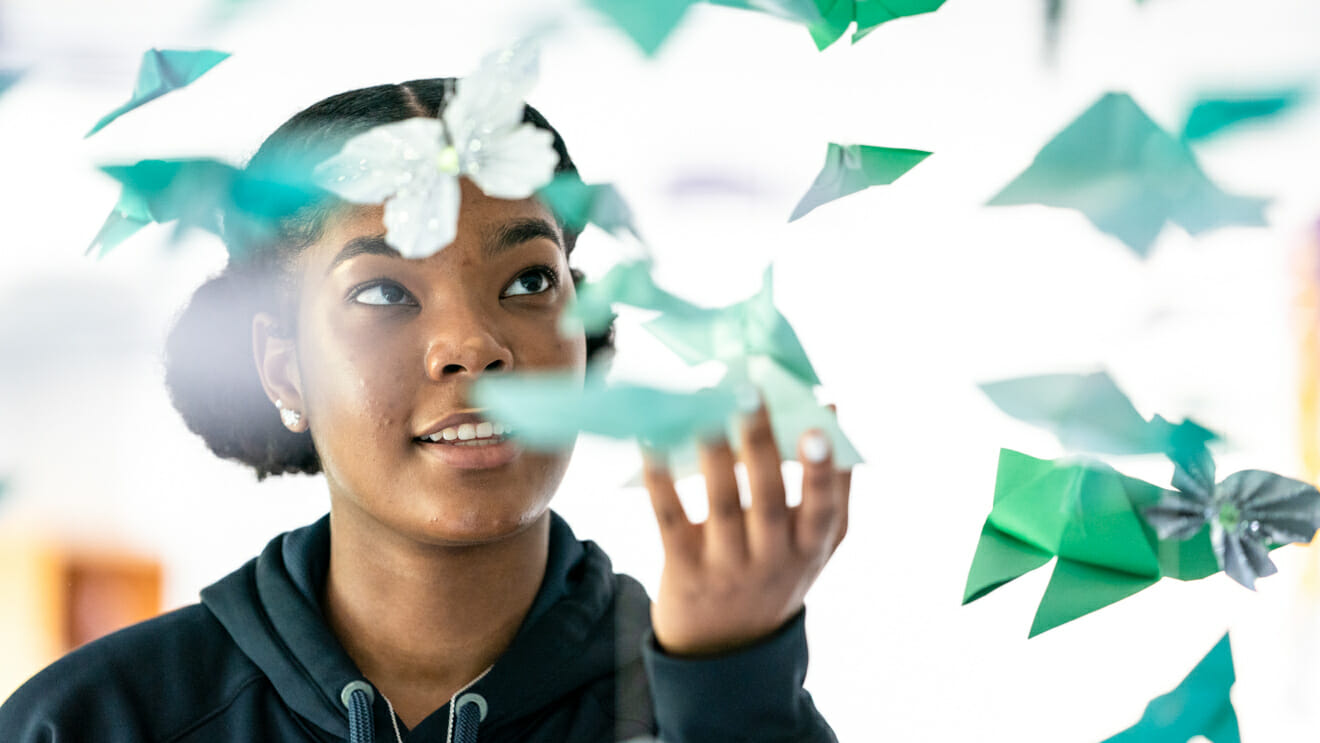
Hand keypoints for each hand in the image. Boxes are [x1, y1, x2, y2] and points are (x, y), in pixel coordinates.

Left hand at [642, 402, 851, 655]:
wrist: (722, 650)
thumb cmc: (772, 573)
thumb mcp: (812, 547)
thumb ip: (829, 490)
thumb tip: (832, 407)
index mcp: (811, 549)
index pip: (826, 510)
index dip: (824, 471)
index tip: (818, 427)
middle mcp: (773, 562)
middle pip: (769, 501)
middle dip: (760, 445)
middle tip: (748, 393)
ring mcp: (728, 569)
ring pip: (722, 507)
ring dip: (713, 455)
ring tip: (705, 409)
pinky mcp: (684, 571)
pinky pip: (671, 520)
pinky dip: (662, 480)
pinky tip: (653, 443)